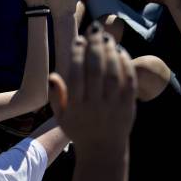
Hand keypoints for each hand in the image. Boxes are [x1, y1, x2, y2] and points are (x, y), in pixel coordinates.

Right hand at [49, 23, 136, 153]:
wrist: (102, 150)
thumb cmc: (78, 129)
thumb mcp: (60, 117)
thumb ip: (55, 96)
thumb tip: (52, 75)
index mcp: (75, 108)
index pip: (76, 75)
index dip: (77, 54)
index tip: (78, 39)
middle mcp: (94, 106)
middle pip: (95, 70)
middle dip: (95, 46)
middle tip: (95, 29)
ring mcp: (112, 106)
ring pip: (112, 74)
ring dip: (110, 51)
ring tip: (107, 37)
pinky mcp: (128, 107)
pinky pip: (128, 82)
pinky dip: (125, 64)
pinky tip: (120, 52)